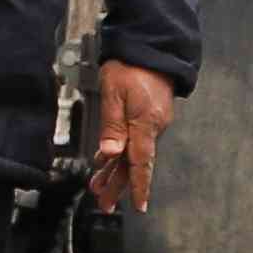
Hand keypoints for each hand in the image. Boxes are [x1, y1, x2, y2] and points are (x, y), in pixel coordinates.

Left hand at [89, 61, 173, 214]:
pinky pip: (136, 139)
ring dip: (116, 169)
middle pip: (134, 162)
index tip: (139, 206)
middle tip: (104, 203)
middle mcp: (153, 126)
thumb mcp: (113, 93)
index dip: (138, 186)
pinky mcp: (150, 115)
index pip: (141, 162)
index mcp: (145, 123)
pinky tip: (109, 160)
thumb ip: (112, 126)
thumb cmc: (130, 65)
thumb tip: (111, 154)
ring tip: (99, 186)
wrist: (150, 45)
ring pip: (133, 152)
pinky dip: (122, 152)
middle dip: (118, 184)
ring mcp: (153, 121)